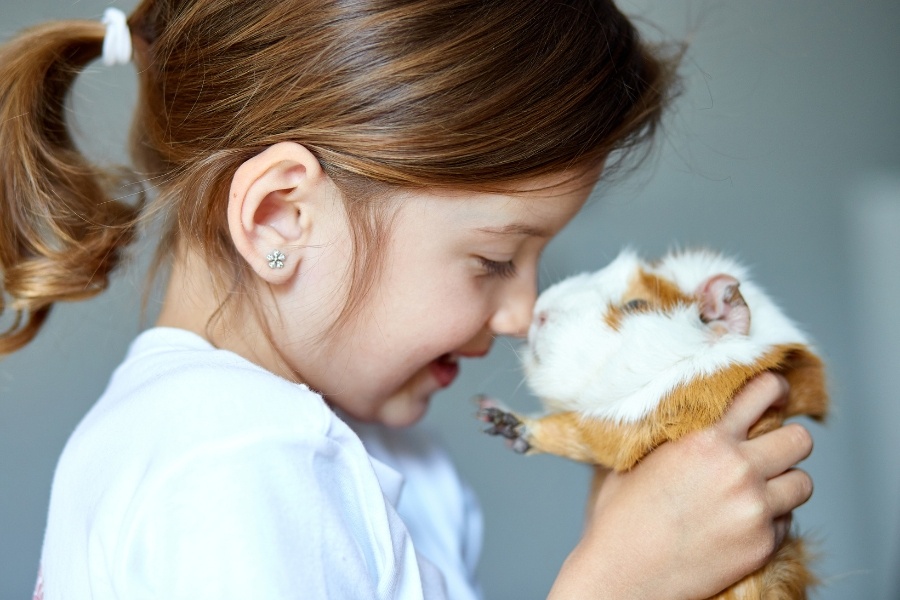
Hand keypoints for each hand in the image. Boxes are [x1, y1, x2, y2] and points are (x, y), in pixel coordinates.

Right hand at [549, 373, 813, 599]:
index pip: (764, 393)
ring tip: (758, 488)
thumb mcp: (637, 458)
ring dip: (784, 482)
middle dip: (786, 442)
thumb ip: (668, 432)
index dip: (774, 389)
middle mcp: (739, 471)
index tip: (773, 395)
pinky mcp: (762, 546)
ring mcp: (755, 511)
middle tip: (768, 449)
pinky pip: (787, 521)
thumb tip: (675, 410)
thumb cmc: (620, 517)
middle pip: (800, 440)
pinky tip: (741, 522)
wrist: (624, 576)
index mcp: (707, 440)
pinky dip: (771, 519)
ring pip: (803, 483)